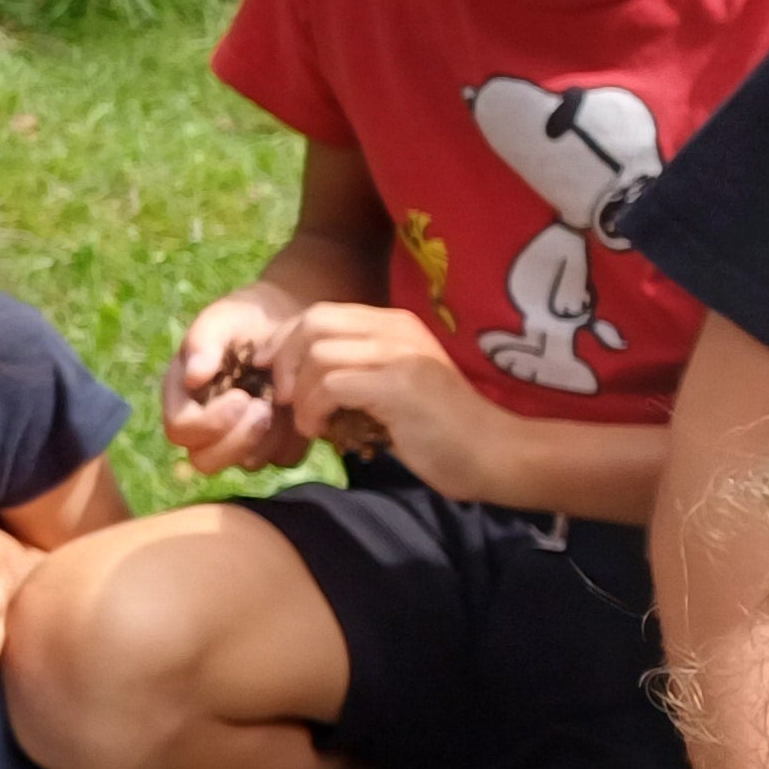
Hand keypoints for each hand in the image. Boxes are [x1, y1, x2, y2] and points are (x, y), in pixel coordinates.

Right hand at [164, 285, 305, 473]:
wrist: (288, 317)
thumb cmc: (246, 317)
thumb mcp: (221, 319)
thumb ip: (202, 343)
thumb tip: (193, 377)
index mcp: (184, 398)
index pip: (181, 430)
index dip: (209, 422)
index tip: (241, 396)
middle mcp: (207, 426)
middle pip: (206, 461)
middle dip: (237, 440)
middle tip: (264, 408)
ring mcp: (241, 437)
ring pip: (247, 464)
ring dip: (267, 438)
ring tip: (282, 403)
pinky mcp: (275, 442)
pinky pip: (282, 457)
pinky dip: (293, 437)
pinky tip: (296, 409)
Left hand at [261, 303, 501, 493]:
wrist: (495, 453)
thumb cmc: (441, 431)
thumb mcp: (393, 390)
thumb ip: (355, 373)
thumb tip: (298, 381)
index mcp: (395, 324)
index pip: (323, 314)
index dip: (287, 341)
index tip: (273, 372)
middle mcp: (397, 329)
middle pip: (313, 323)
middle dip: (285, 359)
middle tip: (283, 396)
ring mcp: (400, 354)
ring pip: (317, 354)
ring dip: (301, 393)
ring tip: (309, 421)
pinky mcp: (399, 384)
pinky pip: (331, 384)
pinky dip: (314, 409)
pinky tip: (321, 430)